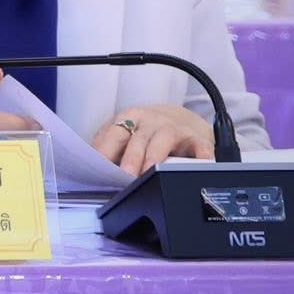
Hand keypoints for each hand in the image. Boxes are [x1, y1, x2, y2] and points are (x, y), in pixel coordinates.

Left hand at [90, 103, 214, 174]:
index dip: (106, 150)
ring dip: (156, 156)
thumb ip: (111, 150)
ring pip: (164, 139)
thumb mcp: (126, 136)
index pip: (114, 134)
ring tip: (150, 173)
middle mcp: (151, 121)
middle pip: (138, 137)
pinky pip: (200, 147)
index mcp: (129, 119)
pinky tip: (197, 166)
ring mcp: (175, 128)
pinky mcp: (197, 139)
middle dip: (131, 156)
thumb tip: (93, 172)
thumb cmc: (146, 133)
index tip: (100, 169)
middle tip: (126, 175)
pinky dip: (200, 156)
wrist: (180, 119)